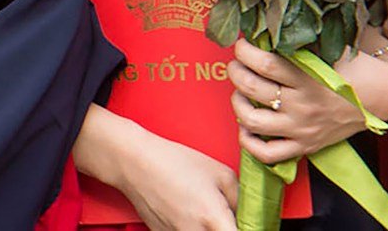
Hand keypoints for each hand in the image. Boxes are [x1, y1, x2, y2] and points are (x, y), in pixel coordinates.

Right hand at [73, 104, 236, 229]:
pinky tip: (189, 213)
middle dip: (228, 228)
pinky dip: (194, 228)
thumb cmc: (174, 162)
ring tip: (204, 212)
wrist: (136, 163)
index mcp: (213, 218)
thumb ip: (242, 199)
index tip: (250, 225)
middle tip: (226, 216)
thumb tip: (250, 215)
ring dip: (211, 228)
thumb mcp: (220, 172)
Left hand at [227, 38, 371, 164]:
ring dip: (237, 104)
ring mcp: (301, 129)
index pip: (265, 64)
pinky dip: (249, 142)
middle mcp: (302, 106)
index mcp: (309, 78)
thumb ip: (302, 43)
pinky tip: (246, 127)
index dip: (245, 51)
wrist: (382, 99)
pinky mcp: (303, 147)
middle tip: (236, 64)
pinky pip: (268, 154)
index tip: (242, 43)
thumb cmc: (356, 70)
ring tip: (240, 92)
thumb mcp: (332, 49)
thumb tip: (268, 29)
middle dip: (235, 71)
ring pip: (253, 122)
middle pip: (252, 89)